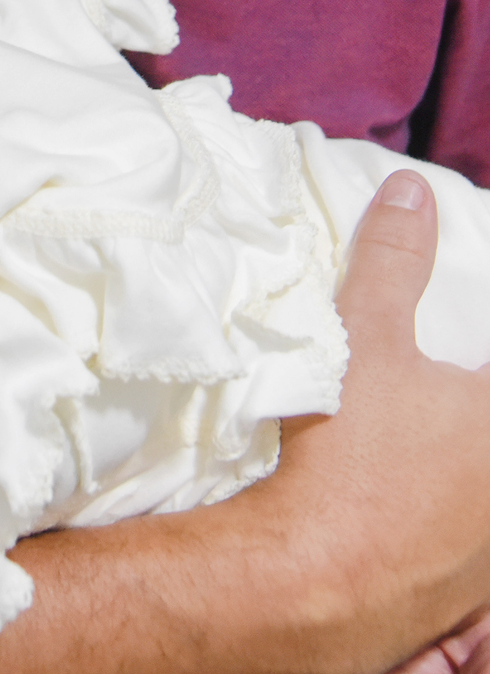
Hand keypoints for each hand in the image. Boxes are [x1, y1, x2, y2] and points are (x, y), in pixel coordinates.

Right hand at [267, 169, 489, 667]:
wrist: (313, 578)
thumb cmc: (352, 452)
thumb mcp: (365, 337)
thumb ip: (394, 260)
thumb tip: (411, 190)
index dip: (479, 353)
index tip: (460, 359)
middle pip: (488, 428)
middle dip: (465, 405)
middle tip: (439, 387)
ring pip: (480, 493)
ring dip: (462, 466)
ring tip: (421, 446)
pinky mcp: (462, 595)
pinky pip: (469, 546)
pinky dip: (450, 521)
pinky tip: (406, 505)